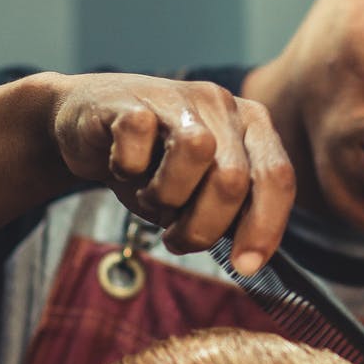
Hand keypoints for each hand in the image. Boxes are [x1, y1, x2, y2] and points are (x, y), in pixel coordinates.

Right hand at [52, 73, 294, 273]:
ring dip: (166, 195)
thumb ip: (230, 217)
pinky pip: (138, 140)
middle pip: (233, 179)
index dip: (264, 228)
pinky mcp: (132, 98)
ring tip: (149, 195)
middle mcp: (222, 106)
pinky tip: (120, 166)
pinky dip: (126, 169)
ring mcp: (178, 96)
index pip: (277, 178)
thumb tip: (251, 258)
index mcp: (251, 128)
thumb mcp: (197, 197)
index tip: (243, 267)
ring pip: (196, 152)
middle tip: (174, 237)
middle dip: (202, 226)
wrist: (86, 128)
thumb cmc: (151, 167)